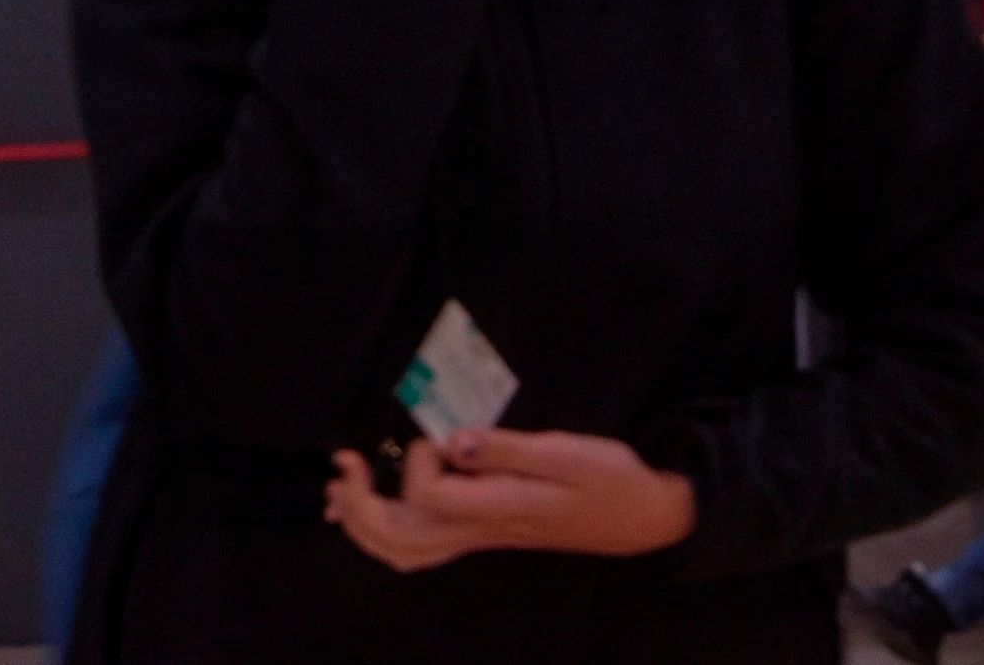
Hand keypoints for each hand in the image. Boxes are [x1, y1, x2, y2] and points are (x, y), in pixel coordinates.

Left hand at [324, 431, 696, 571]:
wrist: (642, 516)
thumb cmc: (609, 479)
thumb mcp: (565, 452)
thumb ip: (506, 449)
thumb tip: (453, 441)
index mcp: (500, 509)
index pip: (432, 498)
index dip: (421, 462)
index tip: (440, 432)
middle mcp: (482, 530)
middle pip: (402, 537)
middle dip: (360, 507)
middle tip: (342, 466)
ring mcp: (481, 537)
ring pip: (407, 549)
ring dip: (365, 523)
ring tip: (341, 490)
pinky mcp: (485, 532)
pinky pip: (423, 547)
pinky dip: (387, 532)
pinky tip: (373, 507)